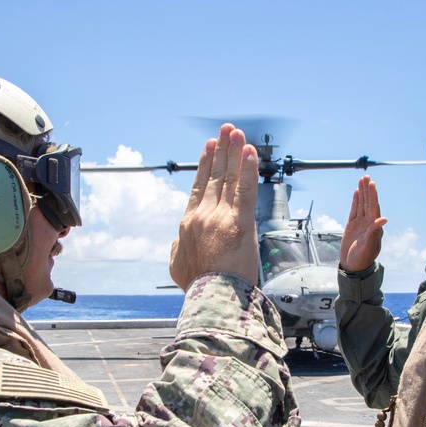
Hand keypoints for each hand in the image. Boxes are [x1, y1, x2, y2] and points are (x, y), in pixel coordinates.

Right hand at [169, 124, 259, 288]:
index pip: (199, 186)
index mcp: (189, 222)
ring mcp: (220, 216)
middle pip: (215, 176)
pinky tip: (249, 152)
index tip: (210, 147)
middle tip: (226, 130)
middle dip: (221, 150)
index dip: (206, 164)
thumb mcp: (176, 263)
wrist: (211, 296)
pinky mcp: (240, 222)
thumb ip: (178, 246)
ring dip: (234, 152)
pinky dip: (248, 169)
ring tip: (237, 133)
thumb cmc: (197, 285)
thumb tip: (179, 239)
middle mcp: (203, 214)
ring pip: (229, 178)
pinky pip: (246, 190)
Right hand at [339, 175, 386, 271]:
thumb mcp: (368, 246)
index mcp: (374, 227)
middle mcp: (369, 223)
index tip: (372, 184)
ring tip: (362, 180)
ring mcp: (360, 224)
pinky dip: (356, 201)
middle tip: (367, 177)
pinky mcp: (352, 226)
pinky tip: (357, 193)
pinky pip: (354, 210)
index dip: (373, 195)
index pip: (374, 207)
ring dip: (362, 192)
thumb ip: (374, 232)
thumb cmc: (362, 259)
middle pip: (368, 203)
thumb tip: (383, 219)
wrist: (353, 266)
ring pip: (361, 204)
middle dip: (367, 190)